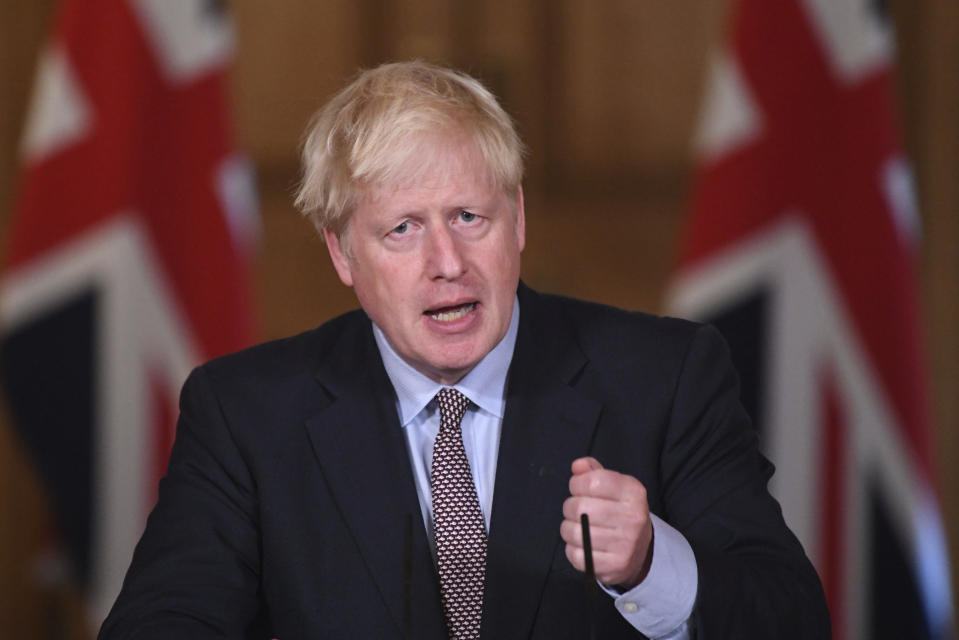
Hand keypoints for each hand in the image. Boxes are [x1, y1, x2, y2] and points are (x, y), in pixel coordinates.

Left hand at [560, 457, 653, 589]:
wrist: (641, 551)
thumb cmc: (621, 512)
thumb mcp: (615, 486)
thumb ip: (594, 472)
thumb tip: (578, 466)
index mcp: (633, 493)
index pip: (592, 481)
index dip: (577, 483)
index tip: (578, 488)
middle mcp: (632, 518)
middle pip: (580, 508)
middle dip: (570, 506)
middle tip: (577, 510)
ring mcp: (624, 545)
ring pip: (574, 532)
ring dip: (568, 528)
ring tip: (578, 527)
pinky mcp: (613, 566)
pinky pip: (577, 555)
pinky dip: (573, 549)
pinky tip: (583, 544)